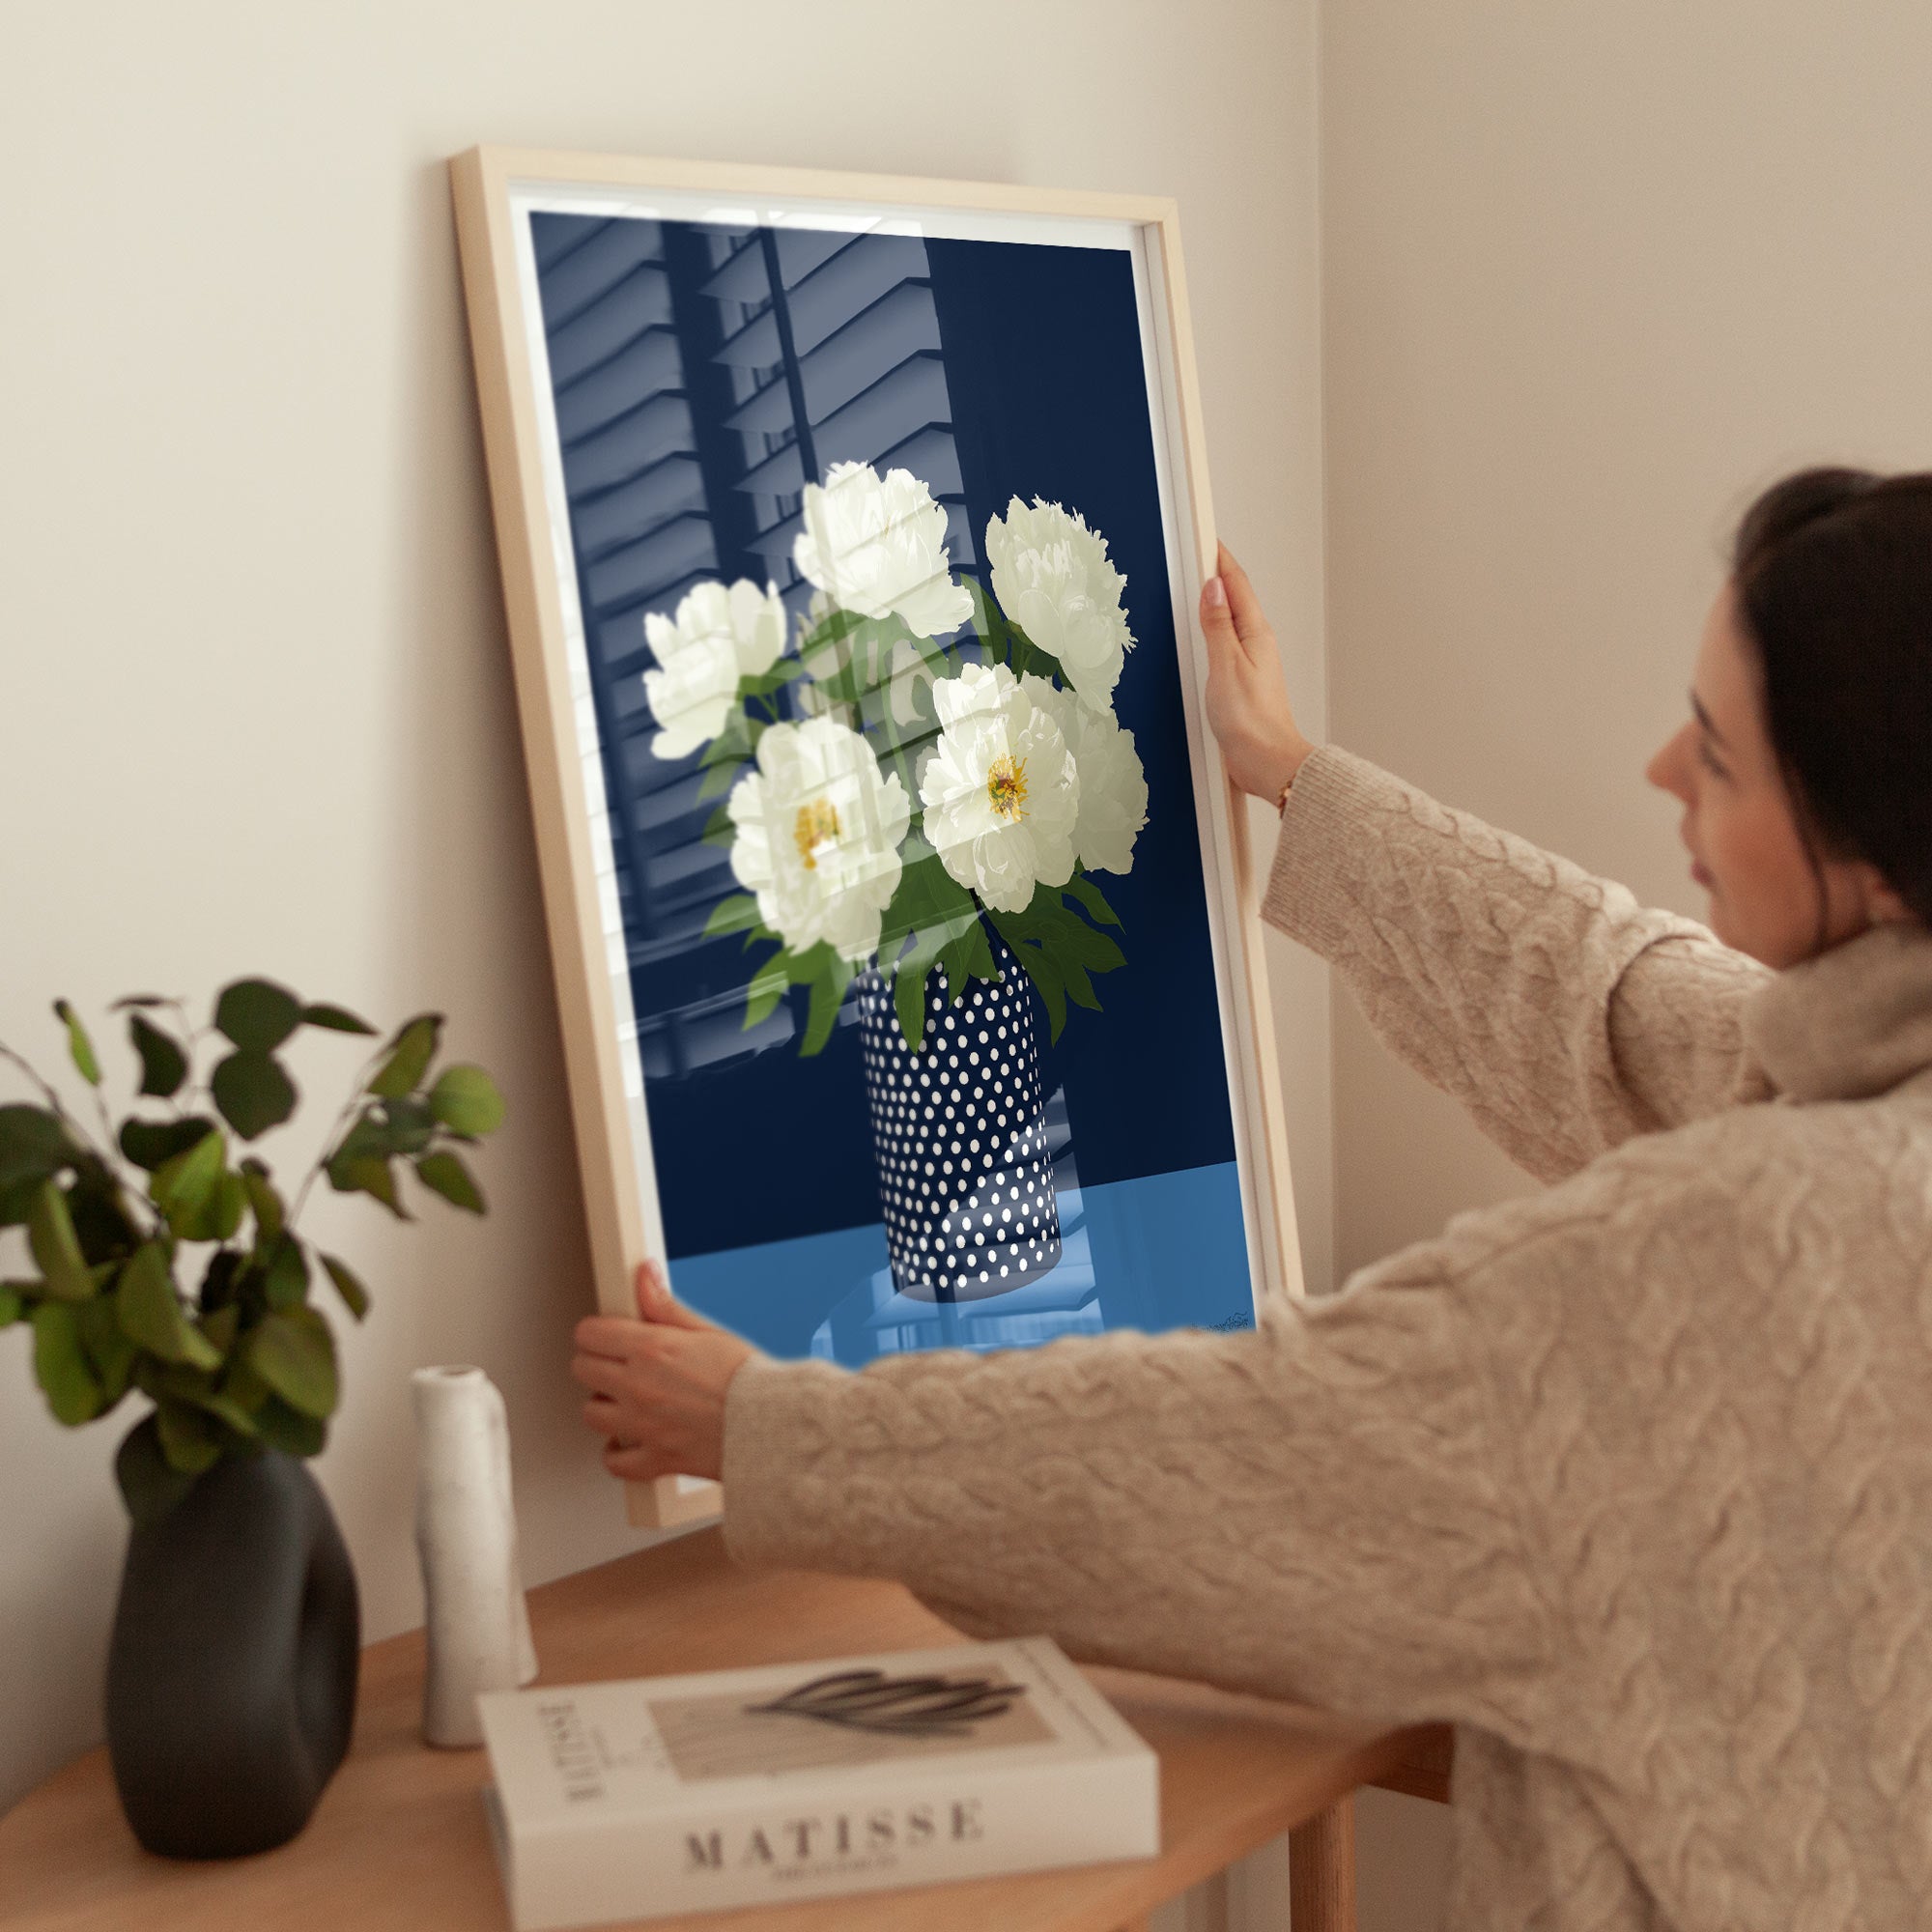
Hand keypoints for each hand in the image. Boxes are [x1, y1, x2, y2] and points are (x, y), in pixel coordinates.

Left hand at [570, 1261, 754, 1483]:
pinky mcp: (654, 1457)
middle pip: (582, 1370)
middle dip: (596, 1363)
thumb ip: (665, 1306)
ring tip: (625, 1400)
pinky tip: (628, 1440)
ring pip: (591, 1414)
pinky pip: (614, 1462)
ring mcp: (642, 1425)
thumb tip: (645, 1276)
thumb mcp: (705, 1331)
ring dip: (604, 1406)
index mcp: (651, 1349)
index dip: (596, 1331)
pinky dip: (617, 1453)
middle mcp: (638, 1386)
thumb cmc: (747, 1379)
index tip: (605, 1335)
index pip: (590, 1334)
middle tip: (616, 1364)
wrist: (771, 1425)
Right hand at [1200, 542, 1314, 801]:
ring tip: (1198, 583)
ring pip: (1231, 620)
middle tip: (1199, 550)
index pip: (1236, 584)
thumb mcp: (1226, 666)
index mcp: (1255, 634)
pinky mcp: (1242, 681)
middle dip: (1216, 573)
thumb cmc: (1251, 721)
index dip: (1220, 558)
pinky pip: (1226, 643)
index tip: (1206, 536)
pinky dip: (1213, 629)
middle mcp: (1256, 644)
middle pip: (1235, 598)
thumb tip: (1212, 588)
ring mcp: (1250, 662)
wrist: (1267, 762)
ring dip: (1215, 600)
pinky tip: (1204, 633)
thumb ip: (1217, 626)